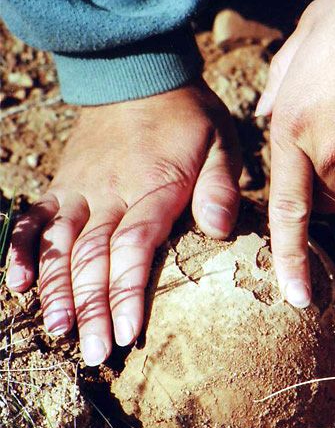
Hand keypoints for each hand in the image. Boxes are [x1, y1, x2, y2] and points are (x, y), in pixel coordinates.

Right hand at [6, 81, 240, 364]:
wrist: (137, 73)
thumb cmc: (187, 115)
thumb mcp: (221, 140)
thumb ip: (219, 185)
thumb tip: (218, 229)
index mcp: (153, 185)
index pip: (134, 246)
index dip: (128, 292)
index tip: (129, 334)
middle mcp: (110, 191)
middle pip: (94, 256)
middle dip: (93, 307)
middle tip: (96, 353)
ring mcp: (80, 188)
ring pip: (61, 244)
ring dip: (57, 289)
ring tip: (59, 330)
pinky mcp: (62, 183)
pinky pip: (35, 218)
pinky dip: (22, 249)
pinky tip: (17, 283)